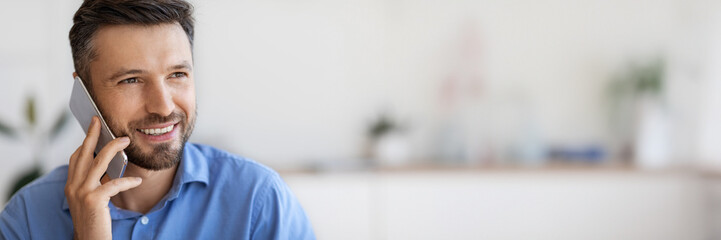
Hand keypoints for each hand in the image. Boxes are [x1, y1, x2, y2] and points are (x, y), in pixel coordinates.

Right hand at [64, 116, 141, 239]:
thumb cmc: (94, 221)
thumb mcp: (92, 200)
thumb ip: (97, 183)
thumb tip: (111, 166)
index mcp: (71, 185)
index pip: (76, 158)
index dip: (84, 143)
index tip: (93, 129)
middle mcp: (72, 186)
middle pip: (83, 154)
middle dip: (92, 136)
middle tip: (99, 121)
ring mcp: (81, 193)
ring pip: (97, 163)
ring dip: (113, 149)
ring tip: (125, 140)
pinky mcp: (93, 201)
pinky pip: (113, 184)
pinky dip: (127, 181)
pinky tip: (137, 180)